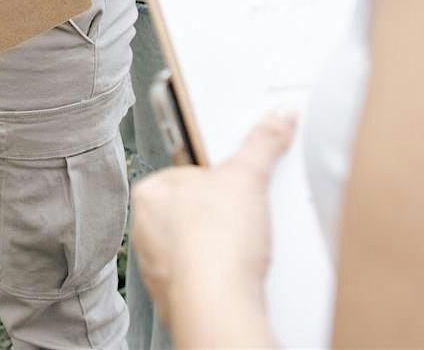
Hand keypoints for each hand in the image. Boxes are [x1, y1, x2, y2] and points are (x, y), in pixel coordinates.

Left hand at [131, 110, 295, 324]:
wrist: (217, 305)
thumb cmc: (213, 243)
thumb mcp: (247, 177)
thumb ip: (263, 143)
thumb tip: (277, 118)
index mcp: (151, 193)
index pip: (187, 172)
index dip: (218, 177)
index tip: (237, 183)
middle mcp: (146, 229)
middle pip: (194, 210)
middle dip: (222, 213)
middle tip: (246, 216)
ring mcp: (159, 264)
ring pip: (197, 245)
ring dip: (221, 246)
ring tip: (244, 246)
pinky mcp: (175, 293)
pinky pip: (202, 276)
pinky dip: (220, 274)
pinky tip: (238, 272)